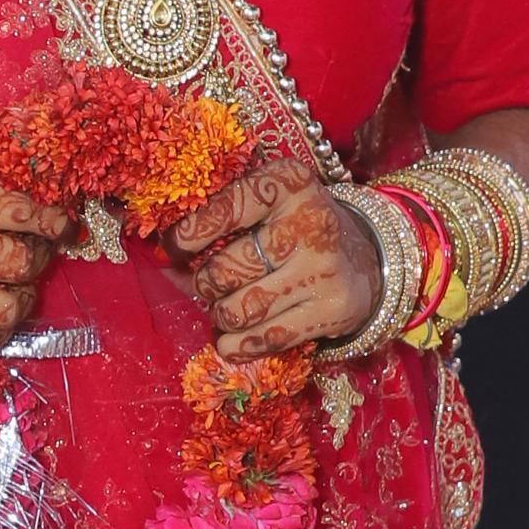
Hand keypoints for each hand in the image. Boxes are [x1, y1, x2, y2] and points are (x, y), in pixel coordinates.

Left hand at [168, 160, 378, 364]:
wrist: (367, 259)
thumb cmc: (294, 228)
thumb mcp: (267, 203)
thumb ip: (217, 217)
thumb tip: (161, 259)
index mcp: (290, 182)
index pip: (224, 209)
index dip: (187, 235)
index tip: (169, 250)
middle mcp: (310, 222)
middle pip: (226, 268)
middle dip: (206, 283)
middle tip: (211, 284)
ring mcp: (324, 269)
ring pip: (240, 309)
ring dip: (221, 315)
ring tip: (226, 308)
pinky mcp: (333, 310)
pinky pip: (265, 338)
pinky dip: (237, 345)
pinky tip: (230, 341)